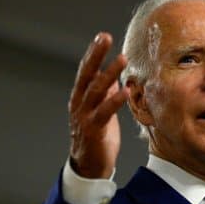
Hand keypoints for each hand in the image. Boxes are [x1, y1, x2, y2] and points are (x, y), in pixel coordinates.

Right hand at [68, 32, 128, 178]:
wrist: (90, 166)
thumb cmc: (98, 138)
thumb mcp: (101, 111)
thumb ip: (104, 95)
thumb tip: (112, 77)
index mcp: (81, 98)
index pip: (86, 71)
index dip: (93, 54)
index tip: (102, 37)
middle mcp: (79, 104)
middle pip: (87, 75)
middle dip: (96, 55)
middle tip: (104, 37)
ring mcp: (84, 116)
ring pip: (96, 90)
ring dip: (109, 73)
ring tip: (122, 59)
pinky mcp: (93, 129)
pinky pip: (104, 112)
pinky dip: (114, 100)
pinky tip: (125, 90)